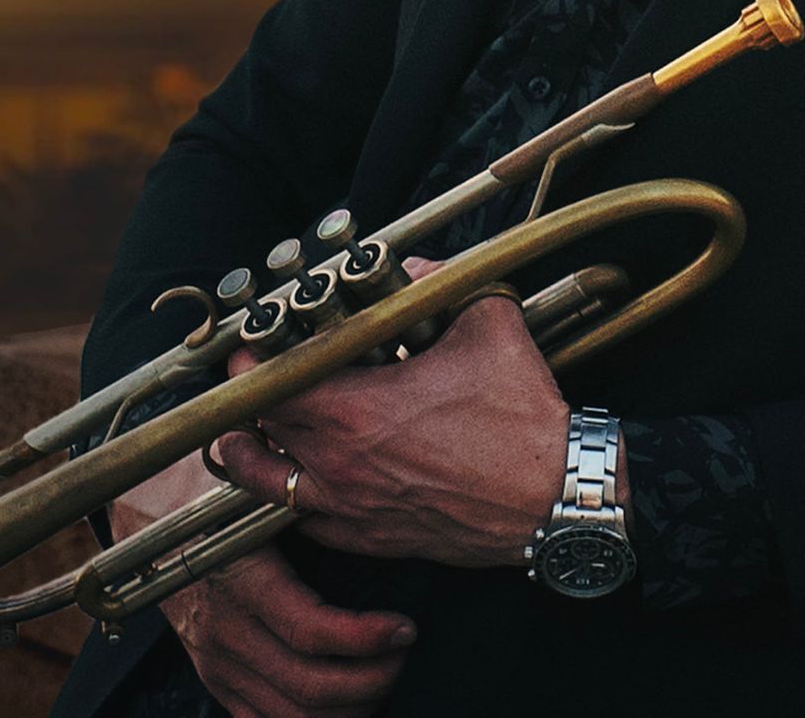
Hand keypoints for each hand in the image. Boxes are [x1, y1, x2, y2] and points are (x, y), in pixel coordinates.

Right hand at [111, 440, 415, 717]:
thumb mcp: (247, 487)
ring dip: (352, 708)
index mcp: (240, 581)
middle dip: (373, 679)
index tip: (404, 627)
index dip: (366, 638)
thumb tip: (344, 477)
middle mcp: (227, 634)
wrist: (144, 531)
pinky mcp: (218, 683)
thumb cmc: (205, 498)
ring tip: (385, 675)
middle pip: (310, 689)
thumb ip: (289, 488)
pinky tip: (348, 702)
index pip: (310, 631)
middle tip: (403, 652)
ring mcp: (220, 666)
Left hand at [214, 259, 571, 568]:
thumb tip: (415, 265)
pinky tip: (305, 476)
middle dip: (249, 403)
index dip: (250, 363)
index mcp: (354, 411)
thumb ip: (441, 280)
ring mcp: (354, 509)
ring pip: (270, 488)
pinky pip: (310, 524)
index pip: (269, 386)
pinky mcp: (375, 539)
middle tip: (255, 377)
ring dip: (256, 456)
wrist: (555, 495)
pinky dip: (296, 498)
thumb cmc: (520, 417)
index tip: (249, 345)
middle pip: (259, 436)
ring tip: (252, 433)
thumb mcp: (486, 321)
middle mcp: (340, 466)